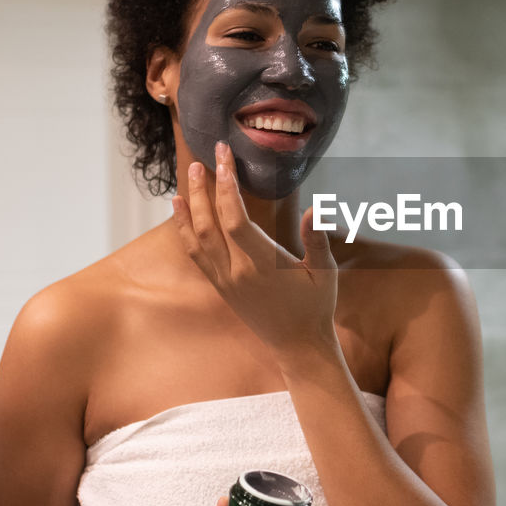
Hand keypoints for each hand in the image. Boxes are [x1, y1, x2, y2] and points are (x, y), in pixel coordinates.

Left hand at [171, 142, 338, 354]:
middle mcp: (236, 272)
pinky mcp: (220, 287)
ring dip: (188, 207)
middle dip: (202, 189)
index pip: (234, 219)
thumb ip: (316, 239)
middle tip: (201, 160)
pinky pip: (196, 254)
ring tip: (184, 179)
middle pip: (208, 224)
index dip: (226, 188)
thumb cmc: (315, 306)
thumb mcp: (324, 272)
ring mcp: (224, 281)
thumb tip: (315, 210)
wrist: (297, 345)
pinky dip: (185, 230)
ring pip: (196, 239)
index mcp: (261, 265)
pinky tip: (181, 212)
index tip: (224, 160)